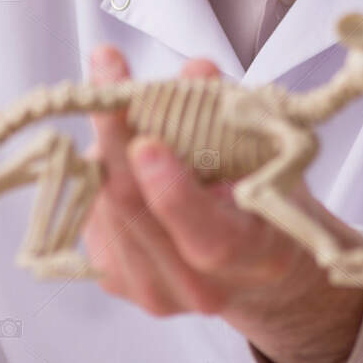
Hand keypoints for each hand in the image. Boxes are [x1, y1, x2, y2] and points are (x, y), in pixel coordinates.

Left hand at [81, 46, 362, 362]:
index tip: (147, 141)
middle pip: (139, 213)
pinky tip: (114, 147)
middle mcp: (203, 289)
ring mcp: (155, 293)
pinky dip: (98, 172)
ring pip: (107, 208)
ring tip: (115, 99)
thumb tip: (196, 71)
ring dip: (103, 145)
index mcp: (257, 258)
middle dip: (116, 134)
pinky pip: (93, 217)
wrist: (257, 273)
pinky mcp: (118, 283)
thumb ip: (233, 116)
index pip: (211, 241)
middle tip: (107, 69)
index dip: (175, 195)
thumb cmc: (269, 205)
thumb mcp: (270, 157)